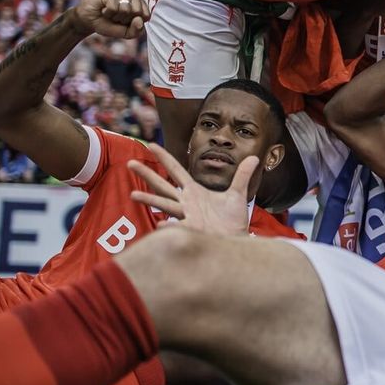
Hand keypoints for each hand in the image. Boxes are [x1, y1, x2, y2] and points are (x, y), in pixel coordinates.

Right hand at [70, 0, 150, 38]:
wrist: (88, 21)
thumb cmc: (108, 24)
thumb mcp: (124, 33)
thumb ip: (136, 31)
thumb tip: (139, 20)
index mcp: (140, 4)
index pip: (146, 15)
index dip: (134, 23)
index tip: (125, 22)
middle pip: (137, 12)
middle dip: (125, 20)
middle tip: (116, 17)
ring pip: (126, 10)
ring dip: (115, 16)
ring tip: (110, 13)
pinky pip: (114, 8)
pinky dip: (107, 13)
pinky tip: (103, 9)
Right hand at [129, 144, 255, 234]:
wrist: (235, 240)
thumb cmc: (232, 221)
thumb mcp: (238, 195)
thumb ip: (242, 176)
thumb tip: (255, 157)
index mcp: (194, 192)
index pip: (176, 171)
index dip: (165, 157)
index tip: (152, 144)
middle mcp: (186, 203)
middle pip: (162, 185)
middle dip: (147, 175)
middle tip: (129, 163)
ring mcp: (187, 216)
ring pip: (165, 205)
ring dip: (150, 200)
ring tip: (133, 195)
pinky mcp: (193, 230)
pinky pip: (178, 227)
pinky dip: (169, 226)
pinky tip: (160, 224)